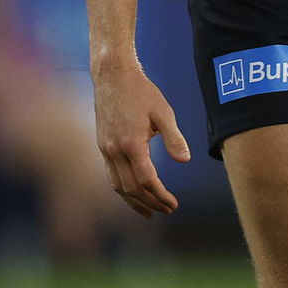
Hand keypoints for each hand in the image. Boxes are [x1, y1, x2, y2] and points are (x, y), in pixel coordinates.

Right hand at [93, 62, 189, 216]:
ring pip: (117, 185)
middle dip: (149, 203)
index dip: (160, 196)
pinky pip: (111, 175)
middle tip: (167, 210)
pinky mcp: (102, 146)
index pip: (146, 180)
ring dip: (134, 201)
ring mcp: (105, 149)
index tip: (173, 204)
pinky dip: (122, 188)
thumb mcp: (163, 112)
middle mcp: (114, 151)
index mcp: (131, 144)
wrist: (112, 76)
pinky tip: (133, 192)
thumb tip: (185, 161)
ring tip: (149, 211)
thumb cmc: (141, 92)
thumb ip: (174, 138)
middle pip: (130, 189)